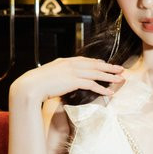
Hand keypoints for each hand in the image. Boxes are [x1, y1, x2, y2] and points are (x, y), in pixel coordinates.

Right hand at [10, 57, 124, 103]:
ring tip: (120, 79)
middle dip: (109, 67)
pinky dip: (102, 89)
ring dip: (110, 77)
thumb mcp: (49, 73)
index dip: (97, 62)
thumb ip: (58, 73)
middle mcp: (72, 64)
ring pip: (97, 73)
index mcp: (66, 61)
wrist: (32, 85)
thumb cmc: (37, 82)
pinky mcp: (74, 81)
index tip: (105, 64)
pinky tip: (110, 93)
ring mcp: (73, 72)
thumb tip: (60, 78)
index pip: (85, 60)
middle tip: (121, 69)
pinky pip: (92, 85)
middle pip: (95, 65)